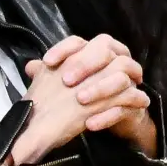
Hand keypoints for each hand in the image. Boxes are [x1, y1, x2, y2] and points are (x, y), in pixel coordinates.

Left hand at [17, 35, 150, 162]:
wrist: (108, 120)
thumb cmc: (82, 97)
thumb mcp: (61, 86)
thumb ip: (47, 75)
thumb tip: (31, 66)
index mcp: (93, 54)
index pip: (81, 42)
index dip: (65, 49)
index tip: (47, 62)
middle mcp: (113, 62)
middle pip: (105, 49)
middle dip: (85, 63)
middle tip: (66, 81)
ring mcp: (128, 82)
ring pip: (121, 76)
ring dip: (99, 87)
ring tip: (80, 100)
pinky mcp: (135, 104)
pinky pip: (128, 105)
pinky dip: (108, 115)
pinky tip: (90, 124)